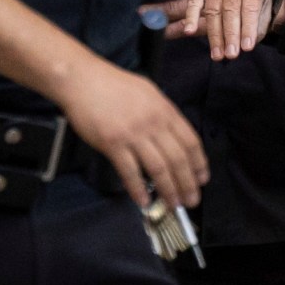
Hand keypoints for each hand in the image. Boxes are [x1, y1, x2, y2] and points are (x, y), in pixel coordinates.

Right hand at [53, 60, 208, 208]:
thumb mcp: (148, 93)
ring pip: (159, 168)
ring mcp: (133, 134)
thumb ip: (162, 114)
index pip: (191, 142)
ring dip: (168, 190)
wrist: (82, 80)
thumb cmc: (113, 85)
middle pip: (178, 159)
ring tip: (173, 204)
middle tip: (192, 200)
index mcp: (165, 110)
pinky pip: (130, 172)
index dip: (199, 164)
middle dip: (188, 183)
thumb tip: (172, 136)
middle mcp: (154, 123)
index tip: (202, 179)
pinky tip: (144, 201)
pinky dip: (138, 189)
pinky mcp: (113, 143)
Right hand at [182, 0, 277, 60]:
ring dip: (214, 35)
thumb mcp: (264, 3)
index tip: (246, 48)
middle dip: (230, 35)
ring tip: (217, 55)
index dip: (248, 28)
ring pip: (213, 10)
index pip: (250, 8)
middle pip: (230, 11)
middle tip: (231, 55)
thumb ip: (258, 23)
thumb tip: (245, 45)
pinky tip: (189, 32)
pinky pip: (193, 1)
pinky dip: (191, 16)